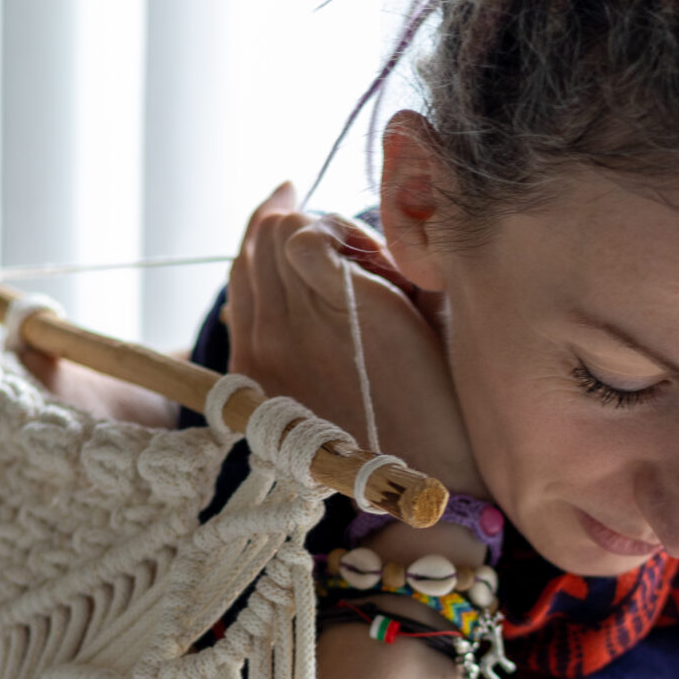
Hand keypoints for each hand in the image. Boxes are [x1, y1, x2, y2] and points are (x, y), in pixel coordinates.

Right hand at [227, 183, 483, 493]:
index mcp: (254, 370)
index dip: (264, 232)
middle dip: (298, 222)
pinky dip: (345, 233)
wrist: (436, 474)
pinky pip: (309, 235)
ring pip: (280, 231)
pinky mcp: (340, 305)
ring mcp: (294, 325)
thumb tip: (273, 297)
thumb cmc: (396, 439)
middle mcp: (261, 344)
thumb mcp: (327, 395)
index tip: (288, 204)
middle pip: (257, 244)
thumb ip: (296, 344)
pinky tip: (385, 265)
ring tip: (376, 261)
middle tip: (341, 230)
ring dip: (328, 228)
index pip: (241, 272)